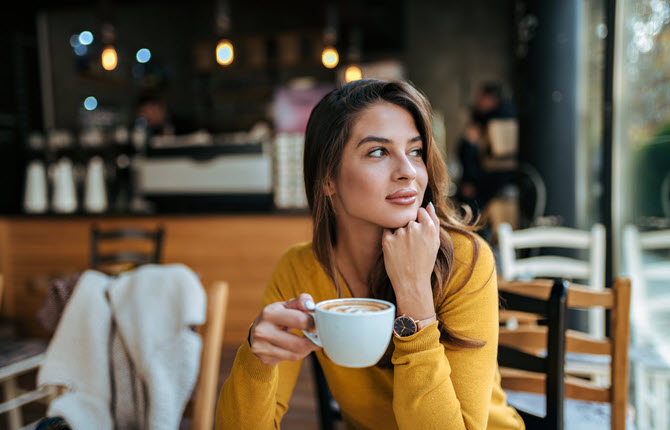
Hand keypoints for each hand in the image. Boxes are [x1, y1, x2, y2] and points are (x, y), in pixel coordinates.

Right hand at [249, 293, 321, 365]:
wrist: (256, 332)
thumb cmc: (276, 316)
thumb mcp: (286, 305)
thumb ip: (300, 302)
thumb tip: (311, 306)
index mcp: (269, 314)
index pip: (300, 320)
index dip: (313, 322)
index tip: (317, 323)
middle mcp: (262, 332)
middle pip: (299, 344)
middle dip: (314, 341)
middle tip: (319, 337)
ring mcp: (262, 348)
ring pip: (296, 354)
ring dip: (307, 349)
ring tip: (309, 341)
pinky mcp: (265, 359)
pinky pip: (290, 359)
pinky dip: (298, 354)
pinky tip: (296, 347)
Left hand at [382, 204, 439, 318]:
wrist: (411, 282)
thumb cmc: (425, 262)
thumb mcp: (435, 242)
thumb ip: (434, 221)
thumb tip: (429, 204)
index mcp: (428, 227)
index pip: (420, 211)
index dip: (419, 221)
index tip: (418, 232)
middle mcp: (414, 228)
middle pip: (408, 218)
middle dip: (409, 227)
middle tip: (411, 245)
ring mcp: (399, 233)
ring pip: (397, 225)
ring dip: (399, 233)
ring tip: (404, 250)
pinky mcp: (387, 240)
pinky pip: (387, 231)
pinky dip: (390, 238)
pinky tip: (396, 251)